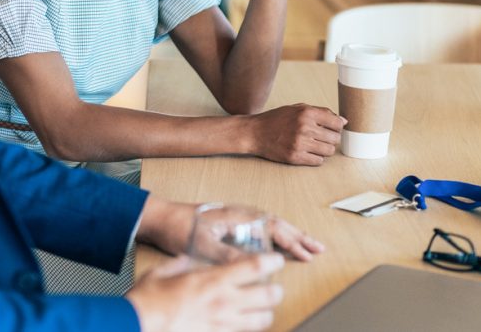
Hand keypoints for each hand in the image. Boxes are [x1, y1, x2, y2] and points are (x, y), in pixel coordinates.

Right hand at [127, 253, 284, 331]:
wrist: (139, 325)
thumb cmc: (148, 299)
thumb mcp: (163, 272)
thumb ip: (179, 264)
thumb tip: (185, 260)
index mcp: (213, 279)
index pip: (254, 267)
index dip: (272, 262)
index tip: (276, 259)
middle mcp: (224, 301)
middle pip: (268, 296)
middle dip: (275, 291)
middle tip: (273, 287)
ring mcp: (222, 323)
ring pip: (262, 320)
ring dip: (266, 312)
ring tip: (263, 308)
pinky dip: (247, 328)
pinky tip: (241, 323)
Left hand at [137, 196, 325, 259]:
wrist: (162, 218)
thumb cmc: (180, 227)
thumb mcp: (204, 245)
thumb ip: (228, 254)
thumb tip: (252, 265)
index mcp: (239, 216)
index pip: (274, 227)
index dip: (292, 242)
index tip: (307, 254)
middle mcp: (241, 214)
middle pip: (278, 224)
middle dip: (299, 237)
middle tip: (318, 249)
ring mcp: (237, 218)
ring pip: (271, 225)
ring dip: (290, 236)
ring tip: (306, 246)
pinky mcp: (231, 224)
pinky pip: (262, 228)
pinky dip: (276, 236)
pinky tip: (278, 245)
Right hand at [247, 104, 344, 165]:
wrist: (254, 132)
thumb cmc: (276, 119)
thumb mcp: (296, 108)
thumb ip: (320, 112)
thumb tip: (342, 121)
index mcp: (306, 113)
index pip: (337, 123)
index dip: (337, 127)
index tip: (332, 129)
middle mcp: (304, 127)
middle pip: (335, 138)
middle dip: (331, 138)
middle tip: (321, 138)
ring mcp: (300, 143)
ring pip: (328, 151)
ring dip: (324, 149)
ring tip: (314, 145)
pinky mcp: (295, 157)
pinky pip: (318, 161)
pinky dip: (316, 158)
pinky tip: (308, 152)